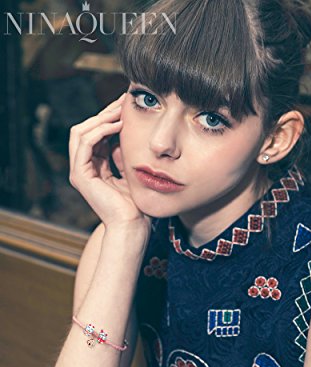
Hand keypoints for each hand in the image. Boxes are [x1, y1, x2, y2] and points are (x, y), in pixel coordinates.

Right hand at [68, 93, 150, 229]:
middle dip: (104, 114)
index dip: (109, 119)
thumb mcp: (130, 171)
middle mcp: (83, 168)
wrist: (132, 226)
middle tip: (122, 102)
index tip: (126, 107)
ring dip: (101, 118)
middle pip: (86, 129)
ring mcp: (79, 171)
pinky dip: (100, 130)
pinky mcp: (80, 175)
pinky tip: (118, 125)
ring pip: (81, 131)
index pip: (96, 135)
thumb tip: (126, 133)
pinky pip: (85, 142)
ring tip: (121, 111)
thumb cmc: (136, 204)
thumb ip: (123, 154)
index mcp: (94, 167)